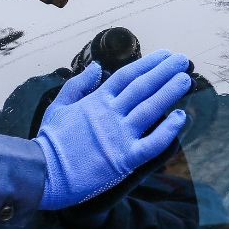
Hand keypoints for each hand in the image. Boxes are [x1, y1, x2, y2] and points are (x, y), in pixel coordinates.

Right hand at [34, 50, 191, 209]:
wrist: (43, 172)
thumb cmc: (50, 141)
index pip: (127, 76)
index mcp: (95, 101)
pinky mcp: (125, 159)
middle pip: (143, 87)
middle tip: (182, 60)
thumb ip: (79, 85)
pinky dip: (169, 130)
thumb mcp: (58, 105)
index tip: (164, 55)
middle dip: (165, 72)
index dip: (148, 63)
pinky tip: (181, 117)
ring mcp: (119, 136)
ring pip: (151, 109)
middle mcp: (110, 114)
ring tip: (186, 79)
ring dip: (170, 92)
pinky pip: (153, 143)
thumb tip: (96, 67)